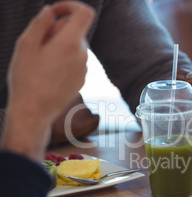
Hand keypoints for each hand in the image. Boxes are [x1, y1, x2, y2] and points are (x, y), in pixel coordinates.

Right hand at [1, 2, 94, 159]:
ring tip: (41, 61)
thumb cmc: (27, 78)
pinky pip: (75, 60)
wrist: (35, 111)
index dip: (71, 6)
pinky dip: (64, 59)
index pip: (85, 13)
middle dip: (58, 29)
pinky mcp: (82, 79)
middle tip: (38, 43)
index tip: (55, 11)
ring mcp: (85, 69)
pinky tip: (48, 73)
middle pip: (75, 30)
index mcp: (71, 43)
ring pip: (74, 46)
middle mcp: (83, 55)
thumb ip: (40, 23)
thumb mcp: (26, 45)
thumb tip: (51, 11)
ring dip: (60, 45)